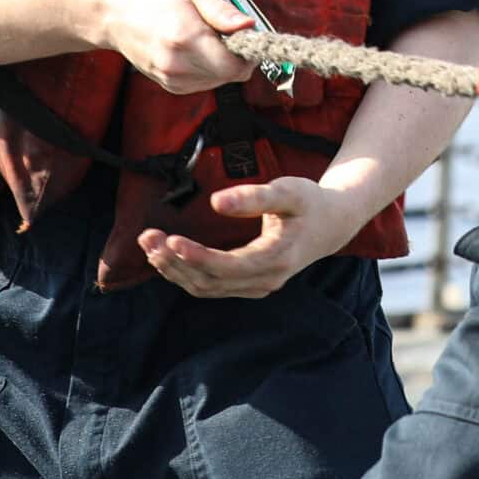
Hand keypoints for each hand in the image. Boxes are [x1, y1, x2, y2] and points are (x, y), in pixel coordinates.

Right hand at [95, 0, 254, 94]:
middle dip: (234, 55)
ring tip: (201, 34)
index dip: (248, 51)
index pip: (235, 66)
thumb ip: (220, 9)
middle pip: (229, 75)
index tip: (245, 34)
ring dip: (220, 61)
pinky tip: (192, 46)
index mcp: (185, 37)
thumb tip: (248, 25)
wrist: (110, 10)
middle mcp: (177, 64)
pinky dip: (206, 67)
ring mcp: (170, 77)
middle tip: (221, 28)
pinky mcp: (168, 84)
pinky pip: (202, 82)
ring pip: (217, 81)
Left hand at [141, 177, 370, 298]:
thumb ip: (254, 196)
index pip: (227, 266)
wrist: (331, 224)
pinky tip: (166, 257)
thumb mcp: (288, 191)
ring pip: (206, 288)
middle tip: (147, 237)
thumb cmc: (309, 203)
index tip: (171, 239)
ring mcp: (257, 287)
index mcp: (276, 258)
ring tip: (149, 245)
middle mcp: (266, 280)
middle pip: (210, 281)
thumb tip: (217, 201)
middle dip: (174, 261)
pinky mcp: (248, 285)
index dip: (196, 256)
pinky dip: (185, 273)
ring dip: (174, 269)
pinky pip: (211, 287)